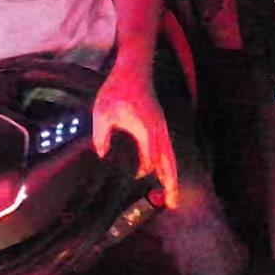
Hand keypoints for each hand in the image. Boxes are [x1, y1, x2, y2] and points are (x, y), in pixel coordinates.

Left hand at [91, 69, 179, 207]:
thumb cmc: (117, 89)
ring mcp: (162, 127)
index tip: (134, 179)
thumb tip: (102, 155)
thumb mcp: (102, 113)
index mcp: (145, 128)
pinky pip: (167, 149)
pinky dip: (169, 165)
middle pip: (169, 162)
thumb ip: (101, 136)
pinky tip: (164, 174)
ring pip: (171, 157)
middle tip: (172, 205)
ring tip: (172, 196)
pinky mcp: (160, 125)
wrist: (134, 69)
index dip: (144, 171)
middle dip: (171, 184)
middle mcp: (158, 130)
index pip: (150, 158)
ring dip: (172, 177)